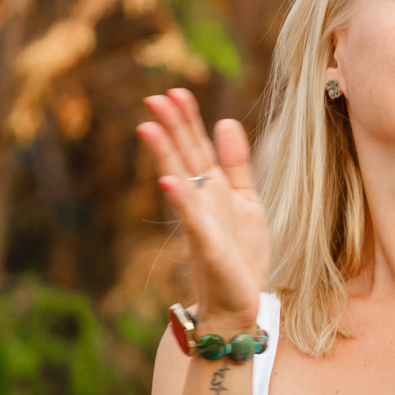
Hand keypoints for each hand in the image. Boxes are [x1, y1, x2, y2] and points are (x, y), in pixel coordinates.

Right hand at [136, 89, 268, 330]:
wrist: (241, 302)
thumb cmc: (241, 255)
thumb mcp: (247, 200)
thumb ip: (237, 164)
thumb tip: (224, 121)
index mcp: (212, 190)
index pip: (197, 147)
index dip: (188, 120)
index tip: (176, 91)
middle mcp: (201, 202)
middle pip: (184, 157)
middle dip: (170, 128)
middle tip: (153, 96)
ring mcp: (200, 222)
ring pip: (180, 181)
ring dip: (164, 155)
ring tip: (147, 127)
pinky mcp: (207, 246)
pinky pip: (192, 219)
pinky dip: (181, 200)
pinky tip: (168, 182)